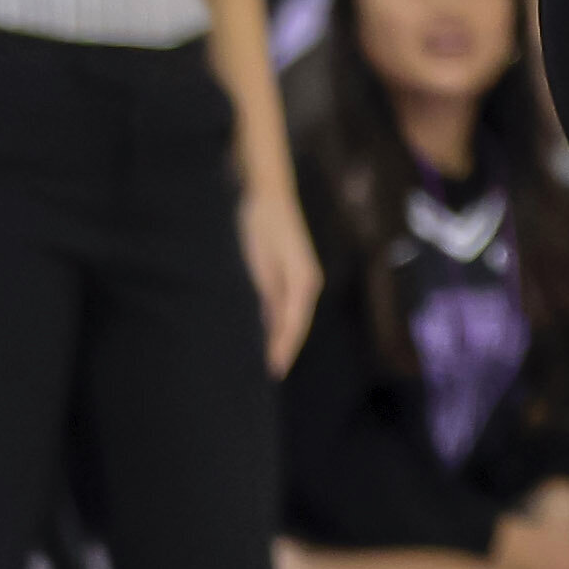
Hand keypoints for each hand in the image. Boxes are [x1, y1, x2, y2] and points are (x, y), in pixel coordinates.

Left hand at [238, 188, 320, 375]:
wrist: (269, 195)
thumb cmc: (262, 224)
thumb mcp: (262, 260)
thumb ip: (270, 293)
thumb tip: (273, 326)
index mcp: (303, 284)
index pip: (294, 325)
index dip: (284, 349)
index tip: (274, 370)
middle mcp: (307, 285)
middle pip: (296, 324)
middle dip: (285, 348)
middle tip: (272, 372)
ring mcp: (301, 279)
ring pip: (292, 316)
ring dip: (282, 336)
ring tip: (271, 358)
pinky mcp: (291, 273)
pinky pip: (286, 304)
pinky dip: (279, 320)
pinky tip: (270, 331)